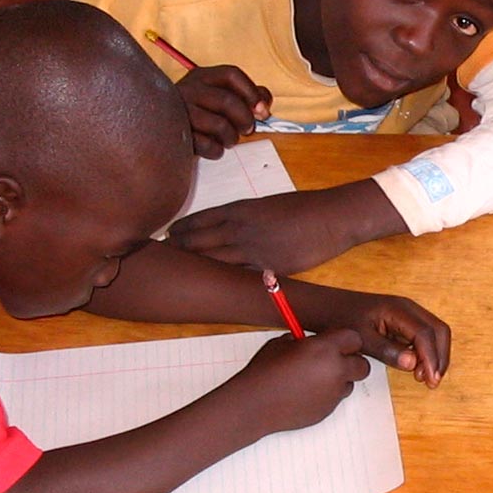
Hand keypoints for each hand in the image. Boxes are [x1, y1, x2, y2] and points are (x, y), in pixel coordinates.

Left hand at [168, 191, 345, 274]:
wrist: (331, 216)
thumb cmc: (303, 208)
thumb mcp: (267, 205)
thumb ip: (244, 216)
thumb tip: (228, 226)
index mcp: (239, 209)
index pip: (198, 220)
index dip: (180, 230)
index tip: (167, 237)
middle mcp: (239, 229)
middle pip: (197, 242)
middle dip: (178, 250)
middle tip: (161, 259)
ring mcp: (252, 250)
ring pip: (211, 260)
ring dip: (193, 267)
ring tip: (176, 275)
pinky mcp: (267, 268)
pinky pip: (237, 277)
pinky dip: (221, 281)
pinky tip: (211, 287)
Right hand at [175, 65, 272, 158]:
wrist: (163, 131)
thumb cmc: (200, 114)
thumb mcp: (220, 96)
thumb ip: (246, 95)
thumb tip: (263, 106)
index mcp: (201, 76)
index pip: (232, 74)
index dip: (252, 92)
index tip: (263, 109)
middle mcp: (188, 89)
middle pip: (228, 101)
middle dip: (245, 119)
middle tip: (248, 129)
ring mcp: (180, 112)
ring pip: (219, 125)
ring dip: (231, 137)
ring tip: (229, 140)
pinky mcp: (176, 135)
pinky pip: (206, 145)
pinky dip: (216, 150)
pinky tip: (215, 148)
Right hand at [227, 329, 369, 434]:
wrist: (254, 403)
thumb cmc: (265, 371)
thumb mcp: (282, 344)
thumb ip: (304, 341)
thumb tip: (313, 342)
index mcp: (325, 348)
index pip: (355, 338)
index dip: (345, 341)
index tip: (338, 343)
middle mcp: (335, 370)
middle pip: (362, 364)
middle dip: (351, 362)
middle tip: (335, 361)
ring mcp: (333, 393)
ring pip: (350, 383)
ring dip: (339, 380)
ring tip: (314, 378)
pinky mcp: (328, 410)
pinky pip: (336, 399)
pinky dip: (327, 395)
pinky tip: (306, 393)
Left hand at [304, 289, 452, 388]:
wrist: (328, 306)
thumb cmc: (341, 319)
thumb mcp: (361, 339)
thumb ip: (387, 351)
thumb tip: (413, 363)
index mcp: (398, 309)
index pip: (425, 334)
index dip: (431, 358)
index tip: (431, 379)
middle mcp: (409, 308)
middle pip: (439, 330)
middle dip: (440, 357)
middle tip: (433, 381)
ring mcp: (408, 313)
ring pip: (435, 333)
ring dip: (435, 355)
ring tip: (424, 378)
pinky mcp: (405, 320)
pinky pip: (424, 335)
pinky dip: (426, 352)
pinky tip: (417, 368)